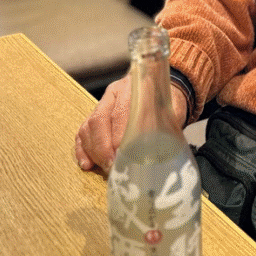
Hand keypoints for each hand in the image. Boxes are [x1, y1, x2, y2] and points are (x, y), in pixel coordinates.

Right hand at [73, 75, 188, 173]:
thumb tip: (157, 155)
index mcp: (136, 87)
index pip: (121, 112)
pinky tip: (88, 163)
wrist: (164, 90)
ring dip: (93, 150)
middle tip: (111, 167)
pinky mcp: (96, 113)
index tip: (121, 156)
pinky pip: (83, 131)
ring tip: (103, 168)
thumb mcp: (173, 113)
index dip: (118, 137)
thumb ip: (166, 129)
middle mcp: (116, 92)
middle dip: (103, 148)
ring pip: (89, 126)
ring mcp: (104, 102)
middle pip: (100, 119)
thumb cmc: (169, 104)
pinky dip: (83, 149)